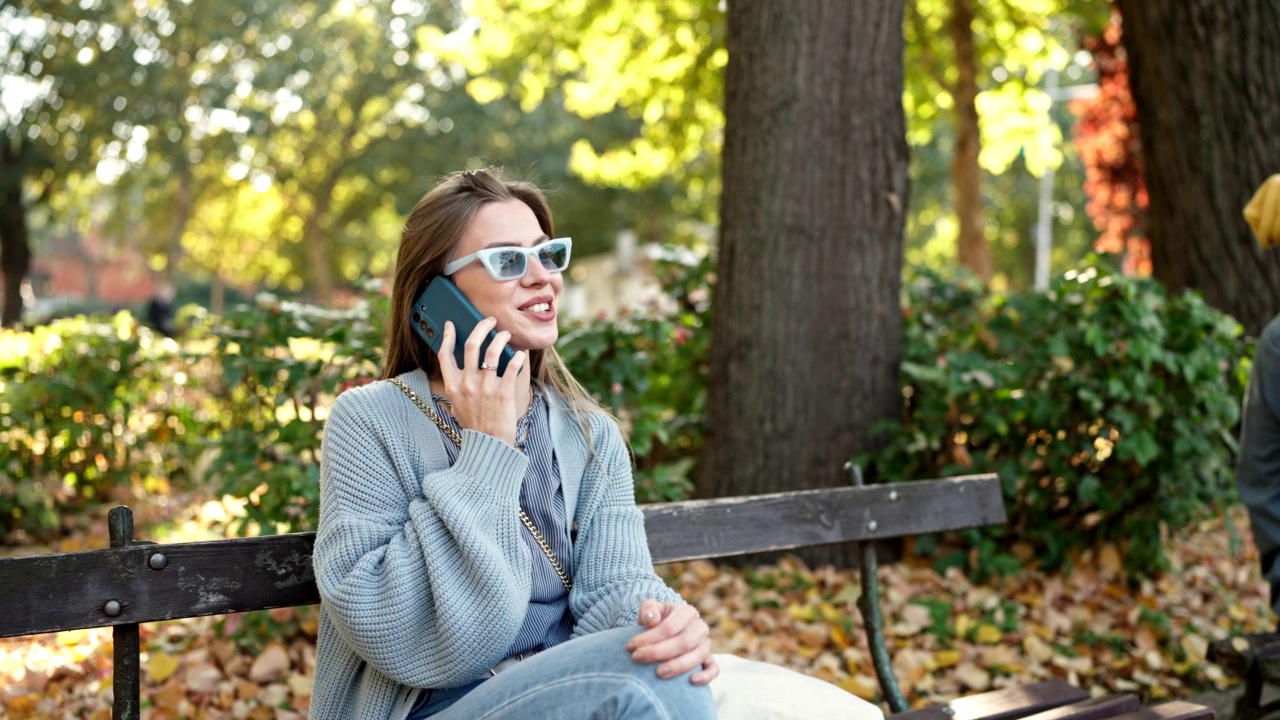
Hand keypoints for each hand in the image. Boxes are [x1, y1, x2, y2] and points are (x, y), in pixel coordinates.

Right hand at [436, 318, 527, 445]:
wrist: (489, 446)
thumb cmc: (475, 426)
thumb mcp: (458, 405)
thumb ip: (459, 386)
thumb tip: (465, 366)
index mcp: (453, 386)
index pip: (445, 354)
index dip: (448, 336)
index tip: (452, 324)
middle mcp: (467, 384)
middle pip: (471, 344)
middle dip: (481, 327)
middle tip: (489, 321)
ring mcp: (485, 387)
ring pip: (492, 350)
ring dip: (500, 337)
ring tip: (506, 334)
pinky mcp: (504, 392)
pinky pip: (512, 366)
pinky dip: (518, 357)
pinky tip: (520, 355)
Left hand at [625, 599, 717, 684]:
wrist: (666, 629)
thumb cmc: (656, 620)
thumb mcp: (650, 610)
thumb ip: (649, 610)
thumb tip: (651, 620)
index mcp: (686, 612)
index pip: (670, 626)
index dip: (649, 638)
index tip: (631, 647)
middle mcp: (699, 628)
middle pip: (684, 642)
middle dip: (659, 652)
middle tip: (637, 658)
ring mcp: (706, 645)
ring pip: (698, 656)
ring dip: (678, 666)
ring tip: (658, 674)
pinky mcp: (709, 660)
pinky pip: (713, 669)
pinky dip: (706, 676)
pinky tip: (691, 681)